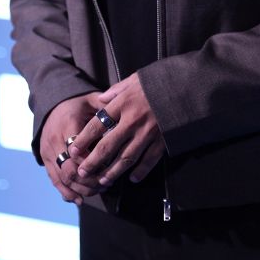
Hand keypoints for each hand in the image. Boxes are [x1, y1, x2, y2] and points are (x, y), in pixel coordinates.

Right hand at [40, 93, 106, 204]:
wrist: (51, 105)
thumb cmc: (77, 104)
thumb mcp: (90, 100)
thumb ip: (105, 106)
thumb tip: (122, 109)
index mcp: (67, 125)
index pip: (79, 150)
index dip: (94, 162)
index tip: (110, 168)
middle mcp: (54, 140)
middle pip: (70, 168)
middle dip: (89, 180)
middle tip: (107, 183)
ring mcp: (48, 152)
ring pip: (62, 178)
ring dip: (81, 188)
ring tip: (99, 191)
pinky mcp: (45, 160)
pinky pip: (54, 180)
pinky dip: (66, 192)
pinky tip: (79, 200)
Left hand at [69, 73, 165, 187]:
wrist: (186, 86)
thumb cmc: (157, 81)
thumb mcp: (134, 79)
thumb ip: (115, 91)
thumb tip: (101, 100)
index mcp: (123, 103)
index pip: (97, 124)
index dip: (83, 138)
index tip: (73, 149)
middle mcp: (133, 120)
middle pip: (108, 146)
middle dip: (93, 161)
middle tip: (82, 172)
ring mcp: (148, 132)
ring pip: (126, 158)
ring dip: (113, 171)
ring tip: (102, 180)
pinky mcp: (162, 140)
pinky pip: (149, 160)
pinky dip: (141, 171)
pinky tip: (132, 178)